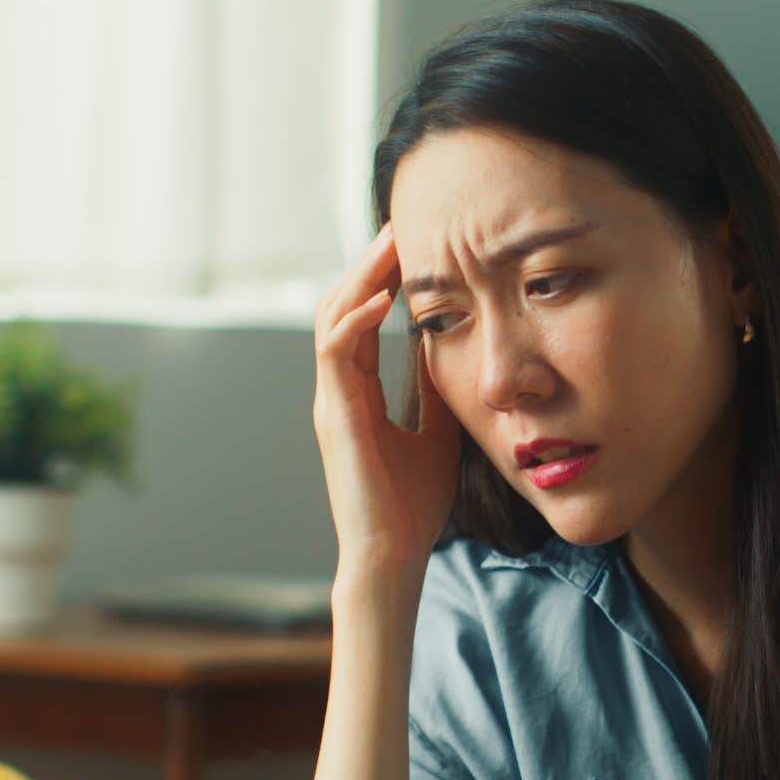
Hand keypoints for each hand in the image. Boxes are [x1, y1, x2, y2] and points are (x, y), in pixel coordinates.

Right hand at [310, 220, 459, 579]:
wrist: (393, 554)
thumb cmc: (413, 505)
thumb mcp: (436, 430)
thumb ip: (433, 389)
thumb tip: (448, 347)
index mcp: (357, 393)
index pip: (363, 318)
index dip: (384, 279)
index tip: (415, 245)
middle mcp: (337, 390)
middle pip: (342, 305)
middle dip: (370, 264)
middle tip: (401, 224)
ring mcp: (331, 402)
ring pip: (332, 318)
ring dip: (361, 278)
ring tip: (392, 244)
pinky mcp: (335, 417)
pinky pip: (336, 353)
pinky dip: (357, 320)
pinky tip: (385, 299)